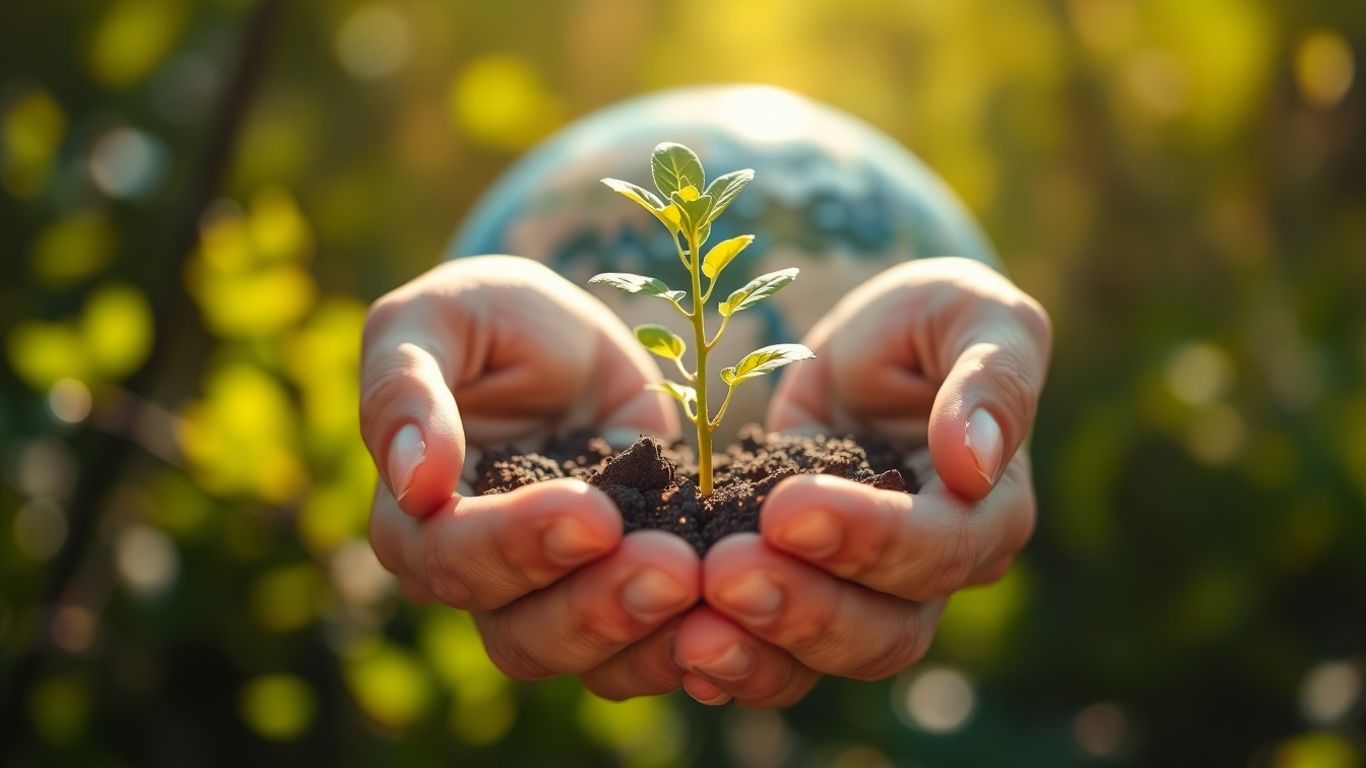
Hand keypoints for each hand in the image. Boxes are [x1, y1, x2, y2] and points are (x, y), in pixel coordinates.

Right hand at [363, 255, 699, 697]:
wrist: (572, 342)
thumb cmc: (486, 318)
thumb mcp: (435, 319)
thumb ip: (404, 389)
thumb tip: (412, 481)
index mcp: (415, 517)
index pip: (448, 557)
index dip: (517, 543)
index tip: (592, 513)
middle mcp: (478, 575)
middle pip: (518, 631)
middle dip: (596, 604)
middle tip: (674, 567)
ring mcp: (555, 592)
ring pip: (583, 656)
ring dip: (644, 634)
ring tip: (704, 585)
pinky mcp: (624, 586)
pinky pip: (646, 646)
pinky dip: (686, 642)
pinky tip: (731, 619)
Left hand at [672, 257, 1050, 705]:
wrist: (869, 348)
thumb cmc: (933, 321)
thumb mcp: (974, 317)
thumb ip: (991, 379)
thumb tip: (974, 462)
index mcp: (989, 510)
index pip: (941, 548)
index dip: (869, 537)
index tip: (788, 508)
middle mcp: (935, 571)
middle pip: (886, 630)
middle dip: (803, 609)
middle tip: (723, 575)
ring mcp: (868, 592)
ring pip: (828, 657)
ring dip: (761, 652)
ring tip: (691, 634)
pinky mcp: (804, 588)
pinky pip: (777, 653)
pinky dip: (733, 665)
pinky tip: (681, 655)